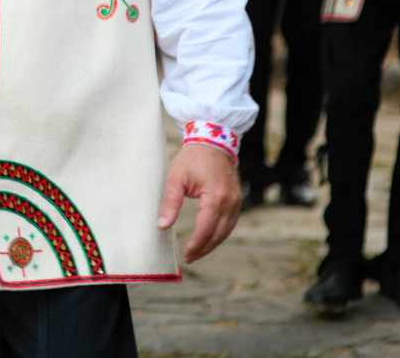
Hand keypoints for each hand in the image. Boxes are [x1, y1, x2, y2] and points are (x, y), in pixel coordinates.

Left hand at [157, 142, 241, 262]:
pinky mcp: (237, 199)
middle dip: (205, 248)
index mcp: (215, 197)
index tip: (186, 254)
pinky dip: (221, 233)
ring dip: (213, 243)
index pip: (206, 229)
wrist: (212, 142)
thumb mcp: (175, 179)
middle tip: (191, 258)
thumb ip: (170, 204)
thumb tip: (162, 226)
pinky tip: (210, 238)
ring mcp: (237, 201)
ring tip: (198, 252)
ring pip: (227, 230)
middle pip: (219, 233)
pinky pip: (231, 222)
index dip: (196, 244)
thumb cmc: (191, 159)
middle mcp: (230, 202)